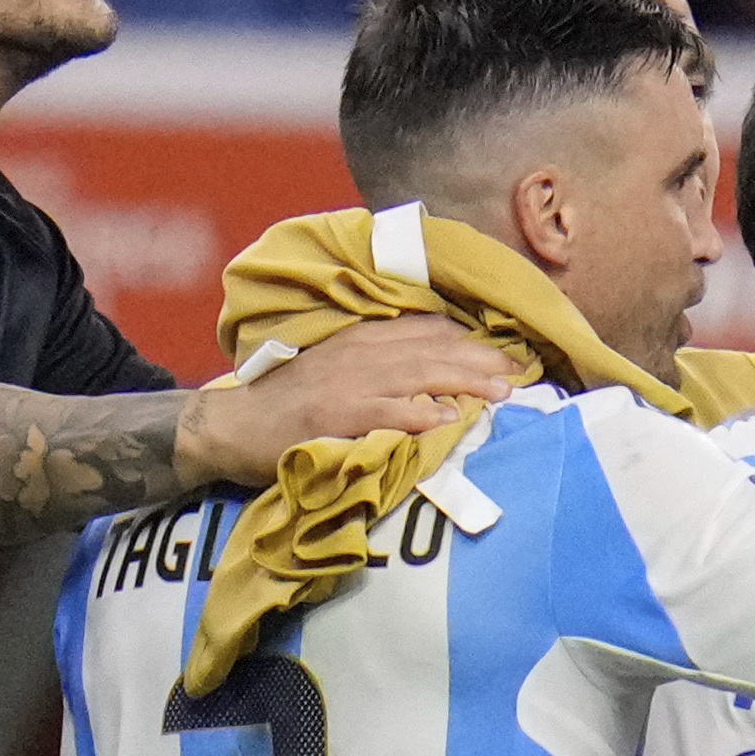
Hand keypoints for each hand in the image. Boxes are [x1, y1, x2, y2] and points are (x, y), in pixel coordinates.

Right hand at [189, 311, 514, 479]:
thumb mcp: (340, 370)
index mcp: (363, 339)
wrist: (234, 424)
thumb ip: (385, 365)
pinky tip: (446, 420)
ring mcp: (346, 384)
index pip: (428, 331)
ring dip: (463, 383)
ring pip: (416, 376)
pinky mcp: (332, 416)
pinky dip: (416, 414)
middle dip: (480, 361)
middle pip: (432, 351)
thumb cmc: (294, 401)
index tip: (511, 356)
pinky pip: (382, 413)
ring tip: (501, 394)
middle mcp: (359, 354)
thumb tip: (443, 377)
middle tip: (520, 375)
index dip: (472, 343)